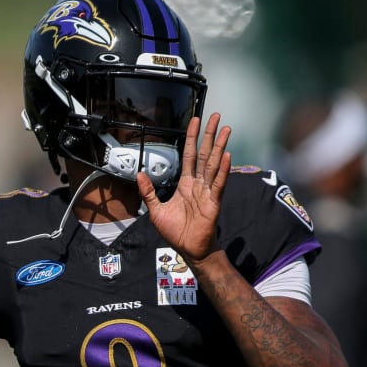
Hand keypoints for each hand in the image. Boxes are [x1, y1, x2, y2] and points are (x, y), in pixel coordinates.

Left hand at [137, 113, 230, 264]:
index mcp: (186, 184)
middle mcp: (198, 184)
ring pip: (214, 164)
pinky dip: (223, 169)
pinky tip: (227, 155)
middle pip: (204, 154)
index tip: (195, 121)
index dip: (191, 138)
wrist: (189, 250)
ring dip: (220, 146)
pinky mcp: (214, 202)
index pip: (189, 155)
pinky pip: (218, 183)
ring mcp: (207, 192)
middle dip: (209, 135)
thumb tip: (139, 174)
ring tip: (226, 129)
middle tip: (215, 116)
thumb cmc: (176, 232)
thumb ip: (149, 191)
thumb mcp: (155, 210)